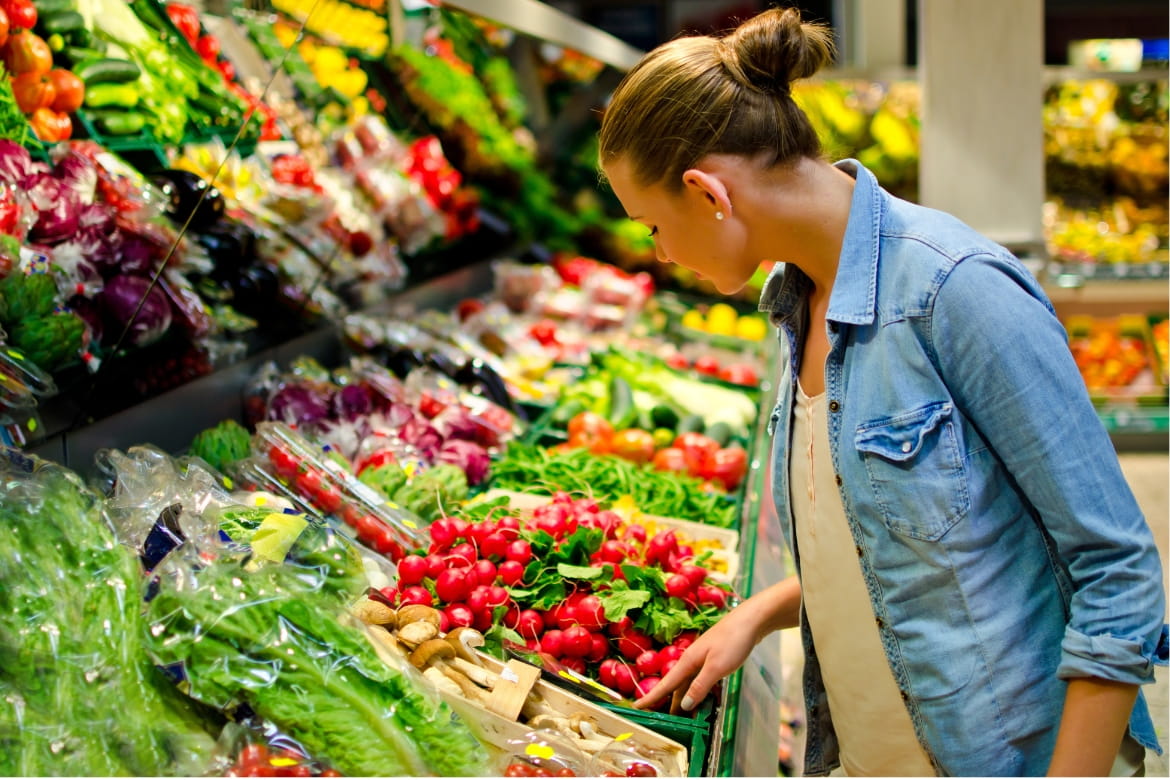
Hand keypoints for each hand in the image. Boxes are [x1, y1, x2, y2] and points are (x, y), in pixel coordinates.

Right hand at [633, 600, 766, 711]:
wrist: (750, 621)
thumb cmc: (733, 642)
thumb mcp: (716, 668)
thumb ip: (700, 687)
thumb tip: (684, 704)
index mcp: (688, 662)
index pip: (666, 684)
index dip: (651, 697)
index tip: (636, 707)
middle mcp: (692, 660)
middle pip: (677, 686)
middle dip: (669, 702)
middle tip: (664, 721)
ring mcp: (703, 658)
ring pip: (689, 682)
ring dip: (686, 698)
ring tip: (685, 715)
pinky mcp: (714, 658)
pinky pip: (701, 678)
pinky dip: (699, 690)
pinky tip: (704, 697)